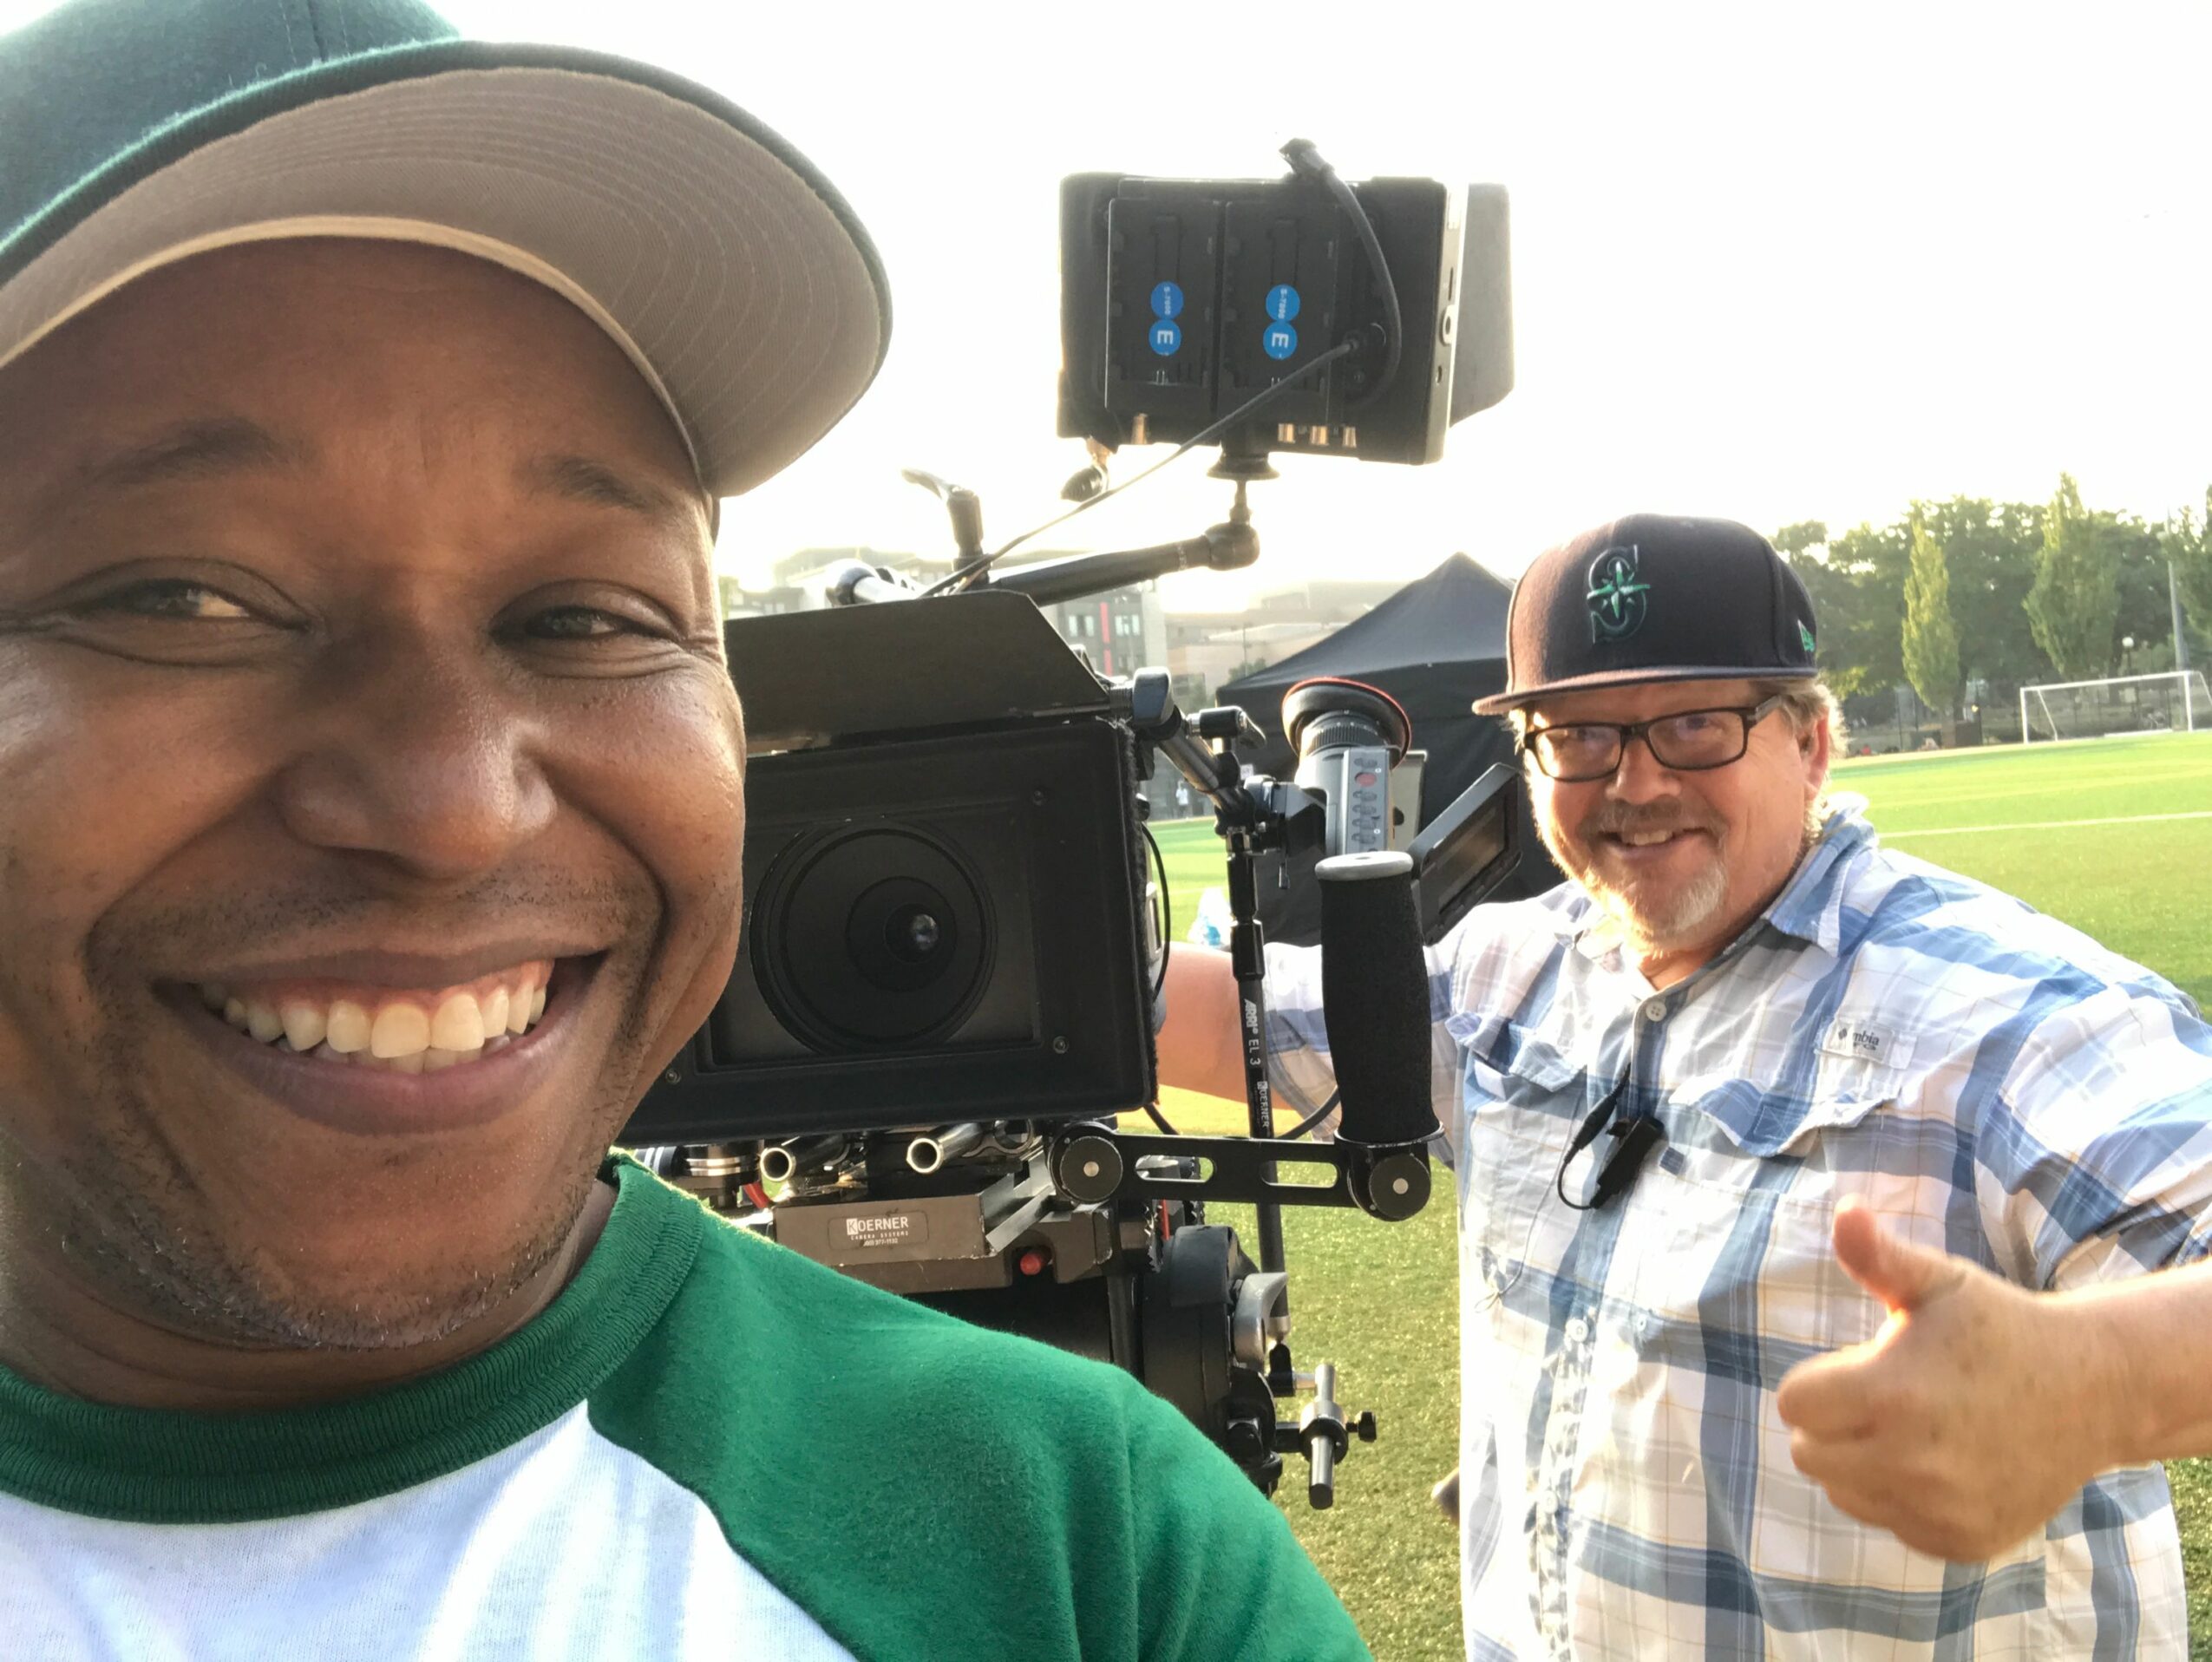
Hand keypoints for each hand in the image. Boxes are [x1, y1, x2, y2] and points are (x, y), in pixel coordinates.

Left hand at [1774, 1197, 2123, 1561]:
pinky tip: (1944, 1464)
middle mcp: (1912, 1463)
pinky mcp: (1960, 1542)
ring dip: (1860, 1463)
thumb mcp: (1940, 1283)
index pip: (1794, 1404)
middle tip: (1882, 1400)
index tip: (1858, 1368)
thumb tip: (1843, 1213)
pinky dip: (1902, 1498)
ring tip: (1913, 1429)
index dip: (1818, 1383)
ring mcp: (1939, 1509)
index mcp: (1892, 1394)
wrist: (2092, 1391)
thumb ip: (1880, 1257)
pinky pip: (1892, 1523)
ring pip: (1844, 1493)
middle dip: (1831, 1424)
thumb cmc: (2000, 1327)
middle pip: (1808, 1455)